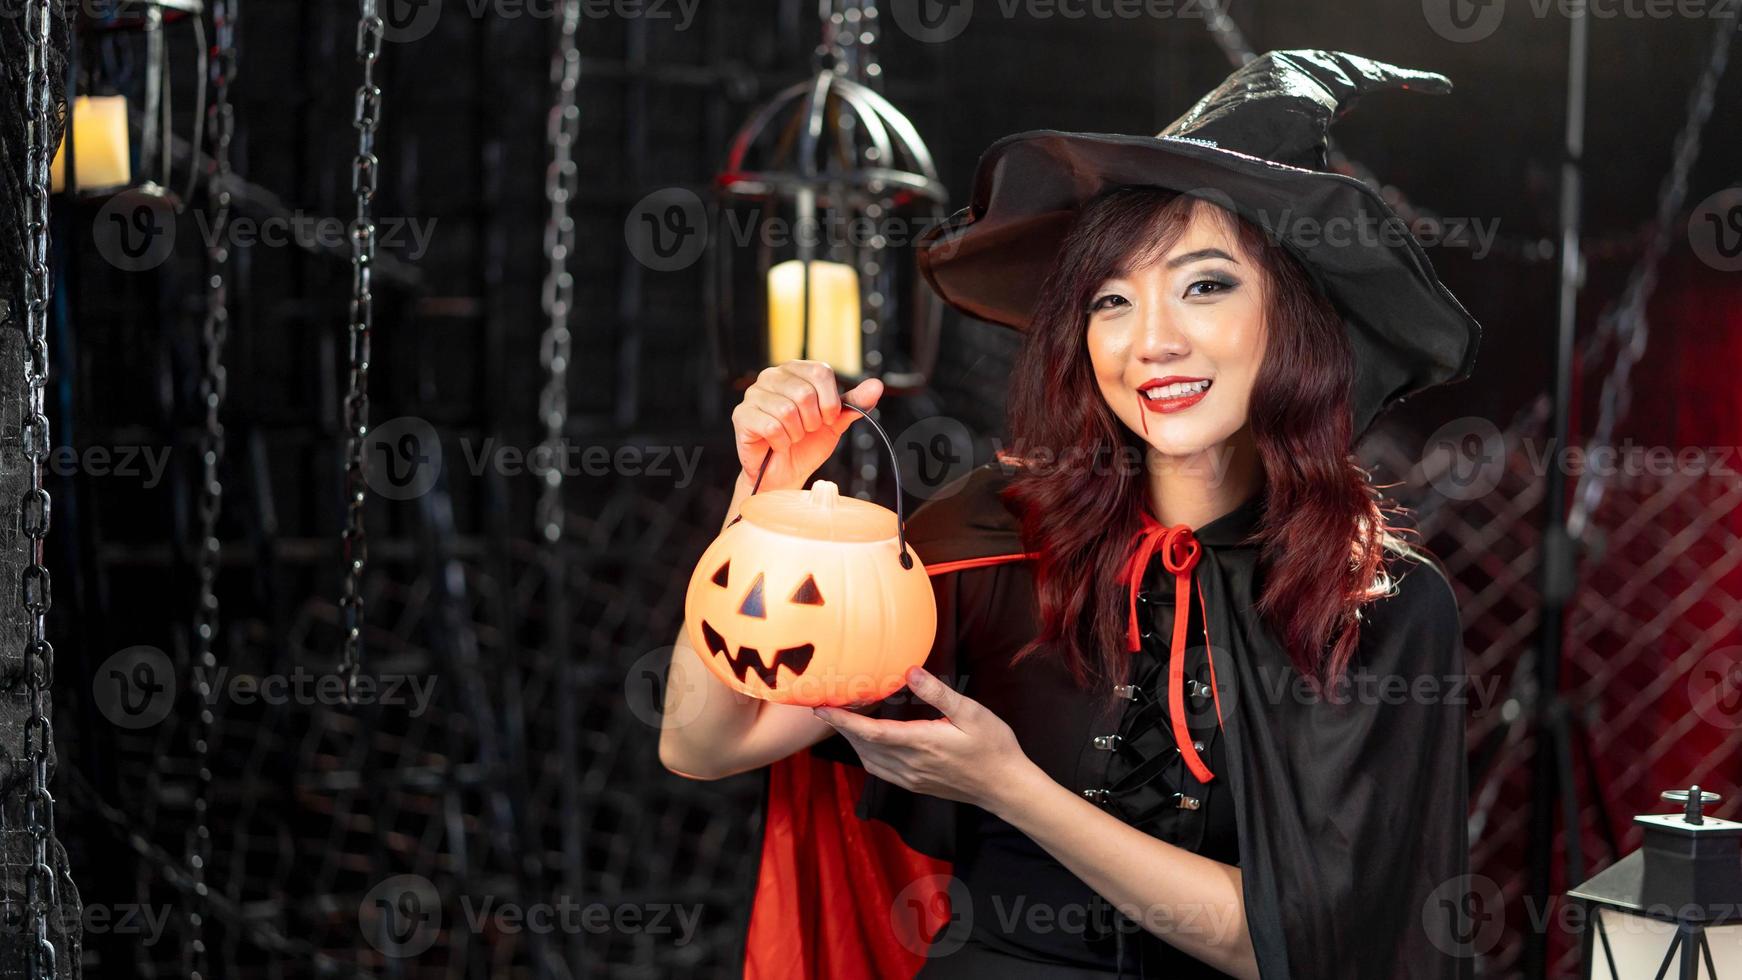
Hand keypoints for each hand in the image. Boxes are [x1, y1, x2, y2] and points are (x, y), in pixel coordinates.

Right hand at [731, 361, 882, 492]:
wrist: (785, 473)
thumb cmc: (807, 444)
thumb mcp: (835, 422)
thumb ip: (854, 403)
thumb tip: (876, 385)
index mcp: (796, 371)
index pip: (820, 372)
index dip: (830, 401)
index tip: (828, 418)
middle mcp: (772, 376)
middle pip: (804, 392)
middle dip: (813, 421)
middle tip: (806, 431)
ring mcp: (754, 394)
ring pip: (787, 411)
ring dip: (796, 433)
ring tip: (792, 437)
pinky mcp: (742, 415)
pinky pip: (771, 426)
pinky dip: (781, 442)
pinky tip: (778, 444)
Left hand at [812, 666, 1037, 812]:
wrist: (1006, 787)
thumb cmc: (993, 747)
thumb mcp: (971, 713)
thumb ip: (938, 693)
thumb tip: (910, 671)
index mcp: (921, 743)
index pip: (871, 732)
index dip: (843, 720)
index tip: (821, 707)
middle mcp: (910, 765)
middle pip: (863, 746)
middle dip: (841, 726)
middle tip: (825, 704)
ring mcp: (911, 778)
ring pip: (869, 760)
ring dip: (852, 740)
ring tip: (843, 719)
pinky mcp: (915, 785)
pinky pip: (880, 770)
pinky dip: (866, 753)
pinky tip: (868, 741)